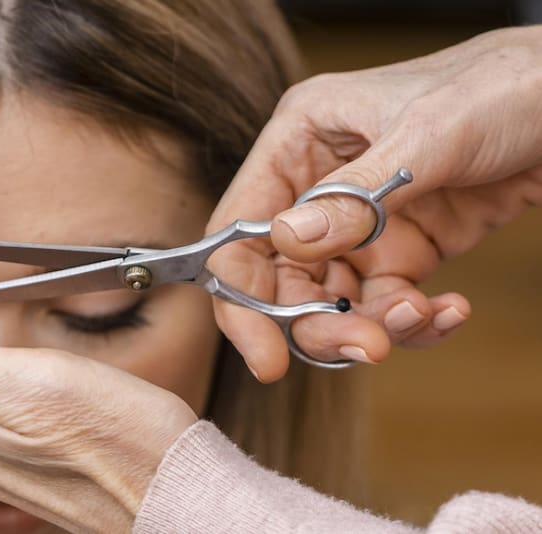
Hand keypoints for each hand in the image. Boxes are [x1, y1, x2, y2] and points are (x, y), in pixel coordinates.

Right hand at [209, 25, 541, 380]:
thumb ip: (355, 194)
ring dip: (373, 327)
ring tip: (421, 318)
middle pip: (284, 279)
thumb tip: (288, 243)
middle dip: (319, 324)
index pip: (242, 229)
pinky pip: (389, 303)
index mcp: (300, 142)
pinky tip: (450, 309)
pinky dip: (415, 320)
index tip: (265, 357)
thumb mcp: (426, 135)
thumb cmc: (499, 87)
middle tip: (366, 349)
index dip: (241, 296)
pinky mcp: (405, 249)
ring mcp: (362, 223)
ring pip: (335, 303)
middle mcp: (318, 187)